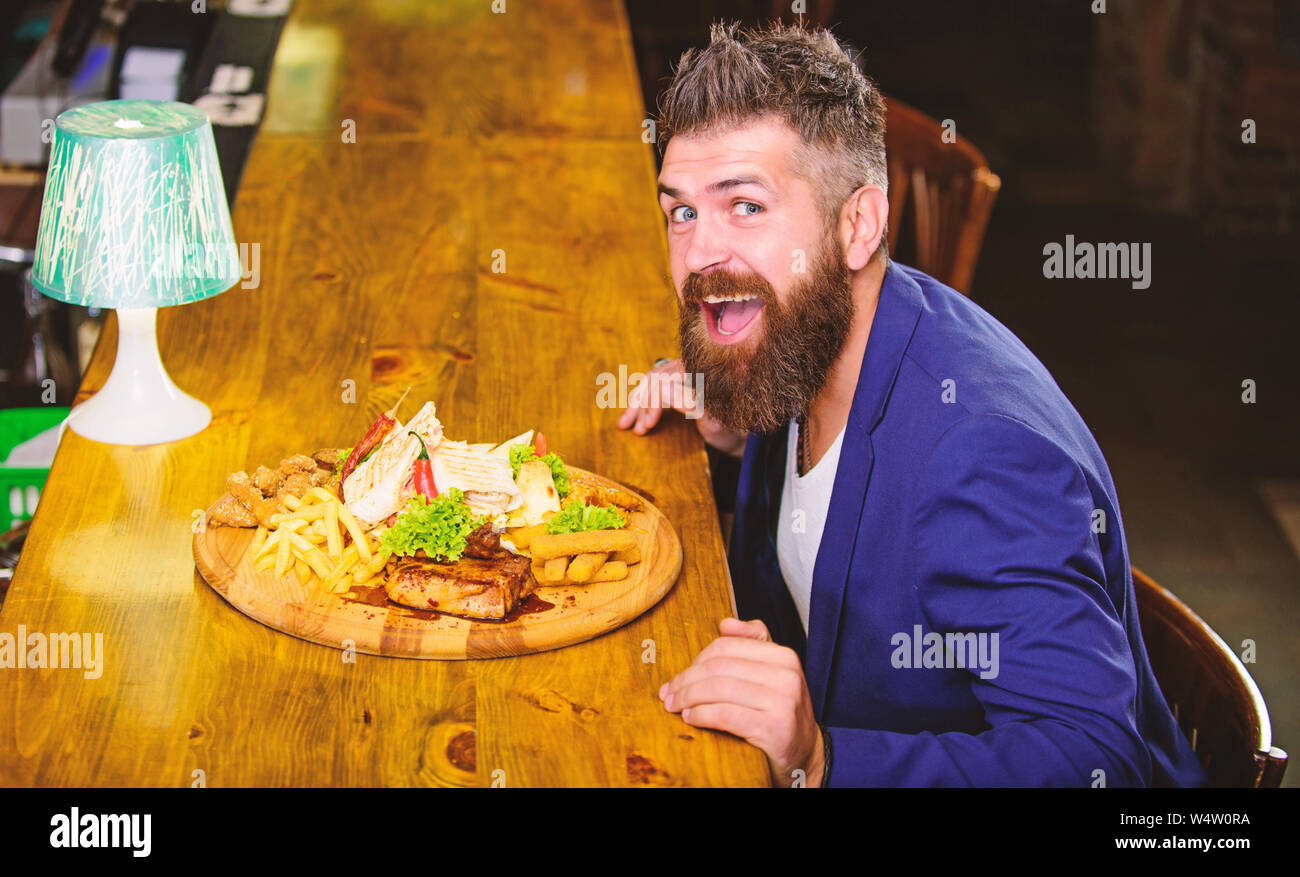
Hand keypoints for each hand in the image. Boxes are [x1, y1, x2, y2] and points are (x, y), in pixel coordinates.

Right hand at [615, 358, 746, 457]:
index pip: (663, 380)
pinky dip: (643, 400)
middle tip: (632, 429)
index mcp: (699, 372)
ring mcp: (686, 374)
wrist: (743, 437)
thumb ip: (691, 403)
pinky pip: (656, 386)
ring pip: (651, 381)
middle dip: (640, 404)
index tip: (647, 427)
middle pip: (654, 378)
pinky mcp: (682, 383)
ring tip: (626, 425)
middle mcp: (692, 368)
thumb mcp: (714, 421)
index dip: (651, 403)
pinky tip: (635, 413)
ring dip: (637, 403)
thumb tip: (664, 388)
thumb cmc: (732, 430)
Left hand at [659, 617, 824, 786]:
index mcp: (783, 656)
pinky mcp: (775, 728)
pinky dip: (701, 715)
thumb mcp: (772, 674)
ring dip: (688, 698)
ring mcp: (783, 701)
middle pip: (719, 668)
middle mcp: (787, 674)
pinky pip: (725, 714)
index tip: (678, 677)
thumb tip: (726, 623)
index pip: (726, 647)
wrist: (805, 754)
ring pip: (719, 689)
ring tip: (675, 706)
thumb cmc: (780, 713)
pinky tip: (691, 718)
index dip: (696, 661)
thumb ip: (752, 644)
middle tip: (669, 694)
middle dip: (686, 681)